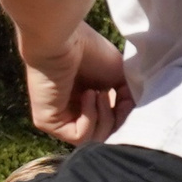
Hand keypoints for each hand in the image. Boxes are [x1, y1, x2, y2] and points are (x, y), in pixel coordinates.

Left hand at [20, 21, 129, 145]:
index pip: (109, 128)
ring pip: (92, 140)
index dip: (124, 118)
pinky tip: (88, 95)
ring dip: (105, 117)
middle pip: (103, 137)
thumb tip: (134, 115)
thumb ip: (128, 98)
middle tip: (119, 98)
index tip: (128, 98)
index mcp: (87, 105)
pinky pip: (79, 136)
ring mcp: (58, 120)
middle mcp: (71, 115)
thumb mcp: (119, 77)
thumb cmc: (90, 51)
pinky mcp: (47, 122)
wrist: (65, 41)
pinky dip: (90, 118)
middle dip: (118, 119)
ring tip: (101, 93)